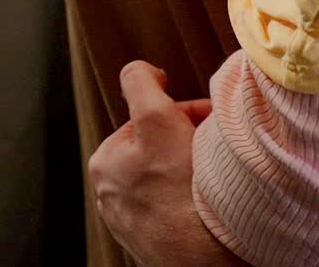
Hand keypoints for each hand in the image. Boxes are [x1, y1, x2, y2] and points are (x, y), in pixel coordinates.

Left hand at [88, 61, 244, 266]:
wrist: (208, 258)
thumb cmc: (180, 192)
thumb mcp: (157, 118)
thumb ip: (140, 82)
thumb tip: (141, 70)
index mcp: (104, 163)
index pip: (149, 117)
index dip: (182, 111)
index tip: (205, 118)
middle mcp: (112, 194)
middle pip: (160, 144)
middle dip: (189, 137)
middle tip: (214, 142)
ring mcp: (135, 220)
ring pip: (171, 172)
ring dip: (193, 164)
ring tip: (213, 170)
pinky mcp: (158, 240)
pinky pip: (179, 203)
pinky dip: (193, 194)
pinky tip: (207, 195)